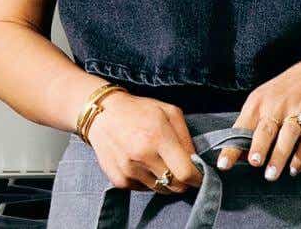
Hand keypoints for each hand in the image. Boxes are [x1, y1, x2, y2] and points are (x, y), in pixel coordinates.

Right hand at [83, 90, 205, 193]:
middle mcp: (142, 156)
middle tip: (178, 167)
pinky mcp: (119, 180)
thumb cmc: (139, 110)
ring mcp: (129, 170)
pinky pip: (144, 189)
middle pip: (176, 186)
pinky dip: (147, 180)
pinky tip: (141, 164)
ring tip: (157, 161)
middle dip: (182, 179)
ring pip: (161, 190)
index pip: (186, 173)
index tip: (199, 175)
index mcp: (158, 137)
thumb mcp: (169, 112)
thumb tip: (195, 162)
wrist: (101, 114)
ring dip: (164, 180)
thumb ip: (186, 138)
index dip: (198, 178)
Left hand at [215, 47, 300, 179]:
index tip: (223, 164)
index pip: (241, 127)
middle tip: (253, 163)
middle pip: (264, 131)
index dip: (232, 147)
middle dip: (257, 148)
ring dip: (278, 157)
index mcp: (260, 100)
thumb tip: (242, 151)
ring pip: (286, 138)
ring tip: (271, 174)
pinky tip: (294, 168)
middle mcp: (277, 105)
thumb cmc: (294, 86)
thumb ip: (256, 119)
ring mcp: (298, 112)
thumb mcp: (270, 95)